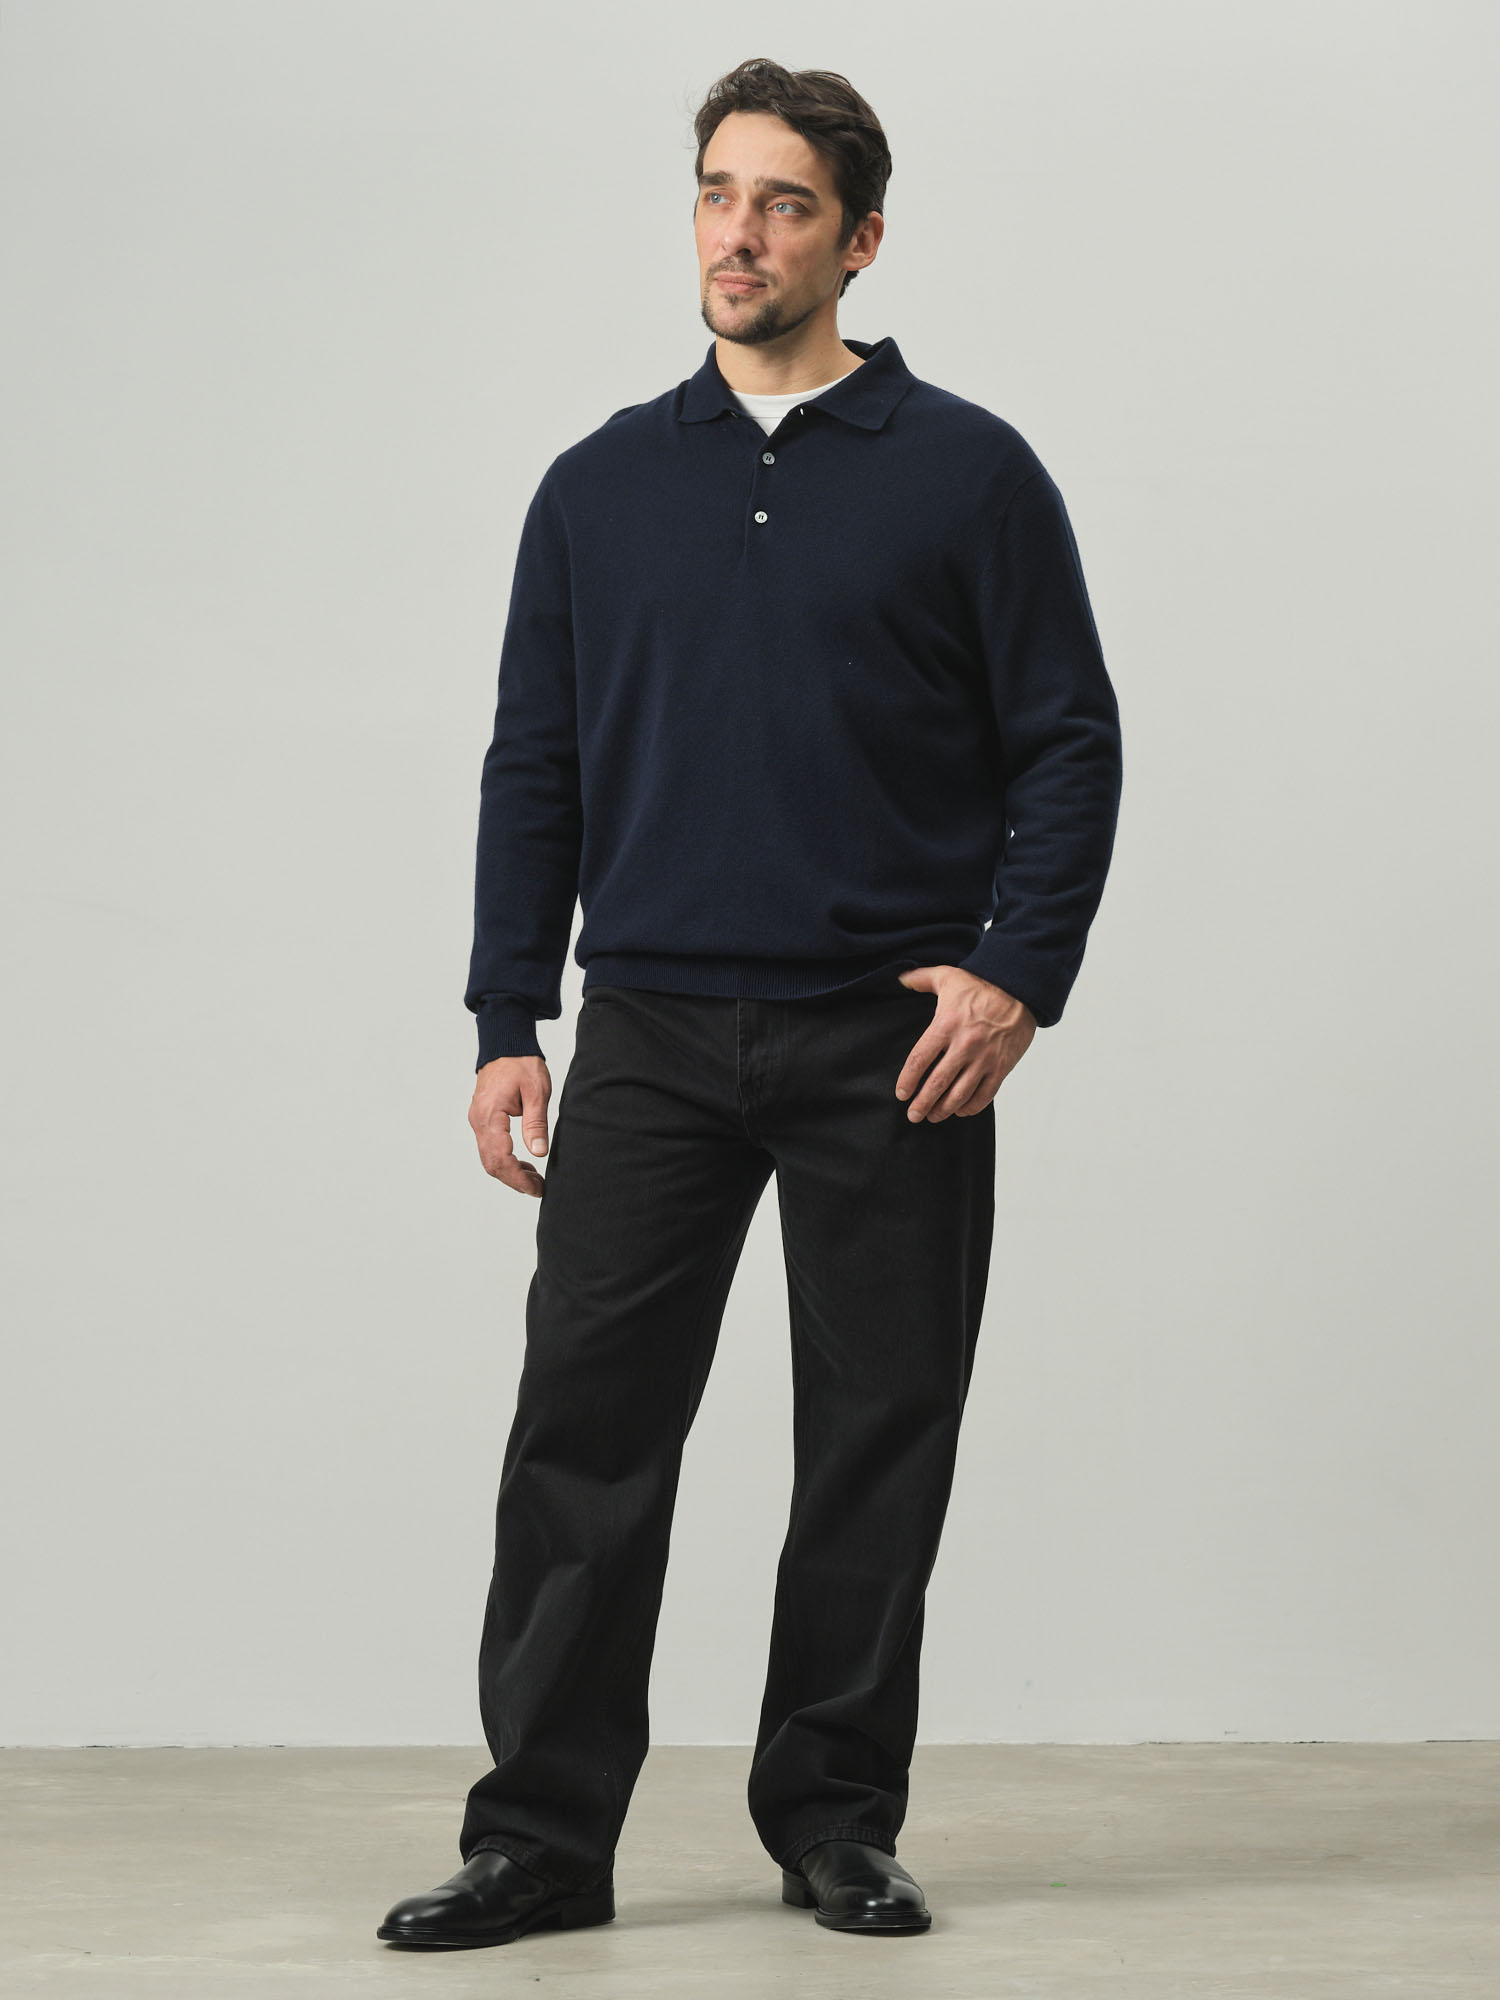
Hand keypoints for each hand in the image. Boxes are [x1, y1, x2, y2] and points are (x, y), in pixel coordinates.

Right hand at [469, 1055, 551, 1195]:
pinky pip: (489, 1147)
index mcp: (490, 1116)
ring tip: (535, 1178)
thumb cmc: (521, 1063)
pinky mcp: (482, 1118)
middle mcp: (479, 1121)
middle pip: (491, 1164)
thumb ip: (535, 1123)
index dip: (518, 1179)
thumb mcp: (536, 1092)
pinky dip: (505, 1159)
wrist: (505, 1044)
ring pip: (489, 1157)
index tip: (536, 1189)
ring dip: (510, 1171)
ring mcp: (478, 1120)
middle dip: (514, 1180)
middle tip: (538, 1188)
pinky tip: (524, 1162)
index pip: (500, 1159)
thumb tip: (538, 1152)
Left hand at [893, 967, 1035, 1120]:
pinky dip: (971, 1107)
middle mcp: (964, 1045)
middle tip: (913, 1115)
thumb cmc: (982, 983)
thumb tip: (899, 978)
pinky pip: (985, 1094)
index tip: (901, 1094)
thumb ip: (920, 979)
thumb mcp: (948, 976)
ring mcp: (984, 1058)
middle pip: (937, 1083)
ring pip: (960, 1094)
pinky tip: (960, 1111)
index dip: (908, 1080)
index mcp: (946, 1025)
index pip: (919, 1060)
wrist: (1021, 988)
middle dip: (922, 1103)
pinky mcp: (1002, 1066)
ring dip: (944, 1110)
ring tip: (933, 1116)